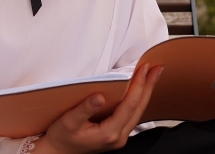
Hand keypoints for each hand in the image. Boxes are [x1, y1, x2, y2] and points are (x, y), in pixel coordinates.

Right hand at [33, 63, 162, 153]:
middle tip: (157, 69)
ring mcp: (119, 136)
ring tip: (151, 75)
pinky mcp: (116, 133)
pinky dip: (137, 99)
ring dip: (145, 92)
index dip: (138, 85)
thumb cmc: (61, 138)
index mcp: (109, 133)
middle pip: (139, 108)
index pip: (129, 105)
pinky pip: (132, 114)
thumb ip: (84, 109)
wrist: (57, 152)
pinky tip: (138, 89)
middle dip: (149, 86)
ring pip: (138, 111)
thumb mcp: (68, 122)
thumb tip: (99, 97)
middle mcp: (118, 136)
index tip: (143, 69)